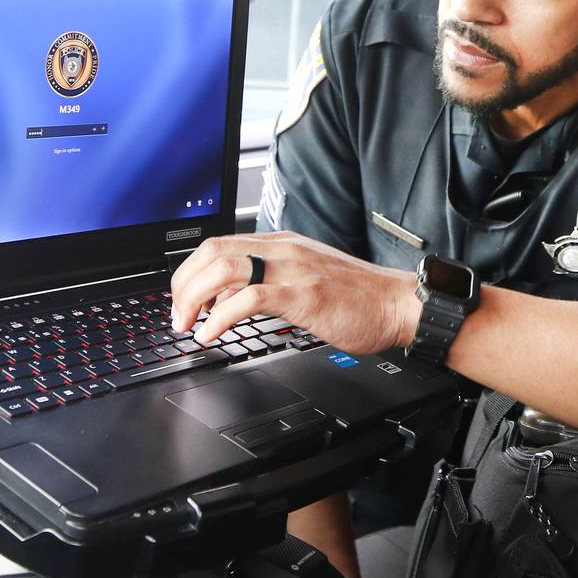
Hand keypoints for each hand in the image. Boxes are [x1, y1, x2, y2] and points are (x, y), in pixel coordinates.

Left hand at [170, 232, 417, 354]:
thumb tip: (234, 299)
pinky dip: (219, 318)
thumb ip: (273, 280)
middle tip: (179, 316)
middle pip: (211, 252)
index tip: (184, 300)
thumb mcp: (308, 277)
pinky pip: (247, 300)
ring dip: (194, 300)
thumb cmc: (359, 297)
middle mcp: (282, 250)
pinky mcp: (302, 295)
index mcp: (282, 244)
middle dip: (183, 285)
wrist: (398, 304)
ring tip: (189, 325)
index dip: (190, 272)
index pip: (218, 244)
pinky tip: (213, 334)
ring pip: (223, 269)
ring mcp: (292, 270)